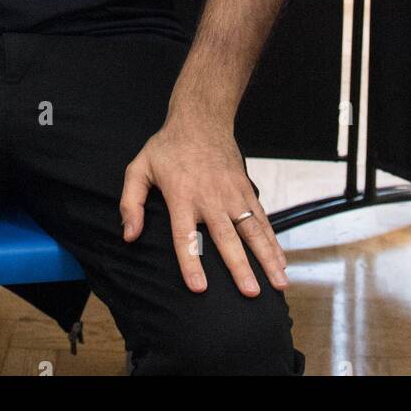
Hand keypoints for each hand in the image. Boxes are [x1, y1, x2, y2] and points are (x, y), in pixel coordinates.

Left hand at [120, 120, 288, 295]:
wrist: (201, 118)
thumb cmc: (167, 147)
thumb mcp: (139, 168)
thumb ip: (130, 203)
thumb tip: (129, 236)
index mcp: (181, 196)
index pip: (185, 236)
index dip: (191, 262)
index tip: (200, 288)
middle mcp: (210, 198)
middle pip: (226, 238)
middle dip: (240, 267)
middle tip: (250, 293)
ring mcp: (232, 194)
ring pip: (252, 230)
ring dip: (266, 257)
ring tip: (278, 283)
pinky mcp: (246, 189)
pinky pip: (261, 219)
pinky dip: (273, 241)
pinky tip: (280, 261)